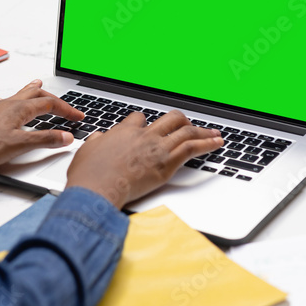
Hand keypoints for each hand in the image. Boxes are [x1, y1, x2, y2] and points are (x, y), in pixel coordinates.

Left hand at [0, 80, 81, 178]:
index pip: (50, 105)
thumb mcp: (19, 145)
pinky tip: (14, 104)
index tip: (78, 117)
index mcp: (20, 108)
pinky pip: (11, 101)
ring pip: (22, 95)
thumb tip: (66, 136)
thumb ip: (44, 139)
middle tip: (66, 106)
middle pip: (37, 95)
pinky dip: (20, 99)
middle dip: (54, 99)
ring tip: (40, 85)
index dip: (67, 110)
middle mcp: (10, 104)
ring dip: (35, 92)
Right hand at [66, 110, 222, 209]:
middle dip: (182, 122)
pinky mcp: (166, 164)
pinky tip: (217, 143)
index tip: (150, 128)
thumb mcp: (87, 151)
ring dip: (203, 132)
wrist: (97, 187)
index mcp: (123, 132)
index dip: (147, 123)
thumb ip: (96, 142)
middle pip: (170, 119)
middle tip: (189, 127)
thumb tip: (99, 138)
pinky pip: (191, 147)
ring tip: (215, 134)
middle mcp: (143, 136)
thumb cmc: (89, 175)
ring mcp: (156, 148)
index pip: (140, 118)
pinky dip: (207, 144)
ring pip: (186, 131)